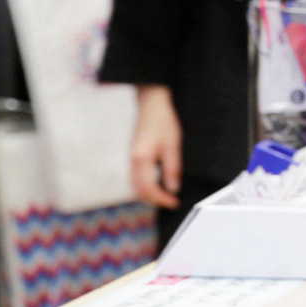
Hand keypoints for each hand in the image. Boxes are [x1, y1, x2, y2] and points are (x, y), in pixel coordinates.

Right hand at [130, 85, 182, 209]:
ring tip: (165, 196)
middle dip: (154, 200)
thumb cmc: (163, 121)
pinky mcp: (134, 155)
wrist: (151, 103)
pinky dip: (145, 186)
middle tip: (171, 202)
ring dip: (149, 194)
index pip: (149, 189)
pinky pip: (135, 177)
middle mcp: (132, 161)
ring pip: (135, 185)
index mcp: (141, 159)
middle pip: (139, 190)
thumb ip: (172, 168)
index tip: (175, 203)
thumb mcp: (172, 144)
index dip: (162, 199)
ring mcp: (131, 158)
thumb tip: (173, 189)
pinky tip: (157, 185)